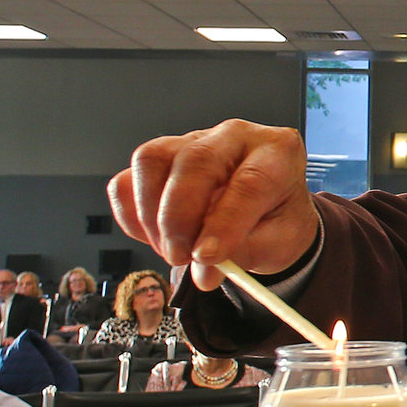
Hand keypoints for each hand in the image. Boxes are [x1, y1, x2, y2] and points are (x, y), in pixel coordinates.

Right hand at [109, 120, 317, 290]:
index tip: (207, 256)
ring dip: (151, 215)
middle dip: (179, 217)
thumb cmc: (276, 220)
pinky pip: (128, 180)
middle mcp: (233, 136)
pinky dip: (132, 215)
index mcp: (277, 152)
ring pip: (152, 161)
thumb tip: (204, 270)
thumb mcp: (279, 243)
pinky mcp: (159, 158)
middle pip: (195, 162)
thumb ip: (244, 255)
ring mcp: (191, 140)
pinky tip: (154, 238)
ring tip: (172, 251)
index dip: (225, 222)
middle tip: (180, 256)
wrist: (266, 212)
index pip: (250, 180)